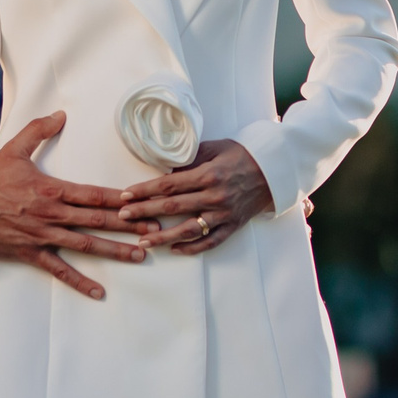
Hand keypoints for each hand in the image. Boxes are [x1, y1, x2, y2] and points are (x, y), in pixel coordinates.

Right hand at [0, 112, 157, 299]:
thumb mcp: (15, 149)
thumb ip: (39, 130)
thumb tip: (61, 114)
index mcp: (54, 189)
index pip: (94, 194)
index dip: (119, 199)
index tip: (140, 201)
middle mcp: (54, 214)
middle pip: (98, 220)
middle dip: (128, 225)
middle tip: (154, 229)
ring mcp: (45, 236)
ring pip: (86, 245)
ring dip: (115, 251)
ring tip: (139, 256)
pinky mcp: (32, 253)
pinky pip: (60, 270)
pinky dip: (79, 282)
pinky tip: (98, 292)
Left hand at [121, 138, 273, 254]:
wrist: (275, 169)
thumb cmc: (242, 154)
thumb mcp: (215, 147)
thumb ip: (190, 158)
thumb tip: (165, 167)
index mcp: (208, 174)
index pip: (169, 185)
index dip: (144, 190)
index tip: (124, 195)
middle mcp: (214, 196)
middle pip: (172, 207)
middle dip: (144, 211)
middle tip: (122, 217)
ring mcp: (224, 213)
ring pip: (189, 229)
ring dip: (163, 236)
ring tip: (142, 240)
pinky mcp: (233, 225)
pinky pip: (210, 241)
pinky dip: (192, 248)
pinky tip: (174, 249)